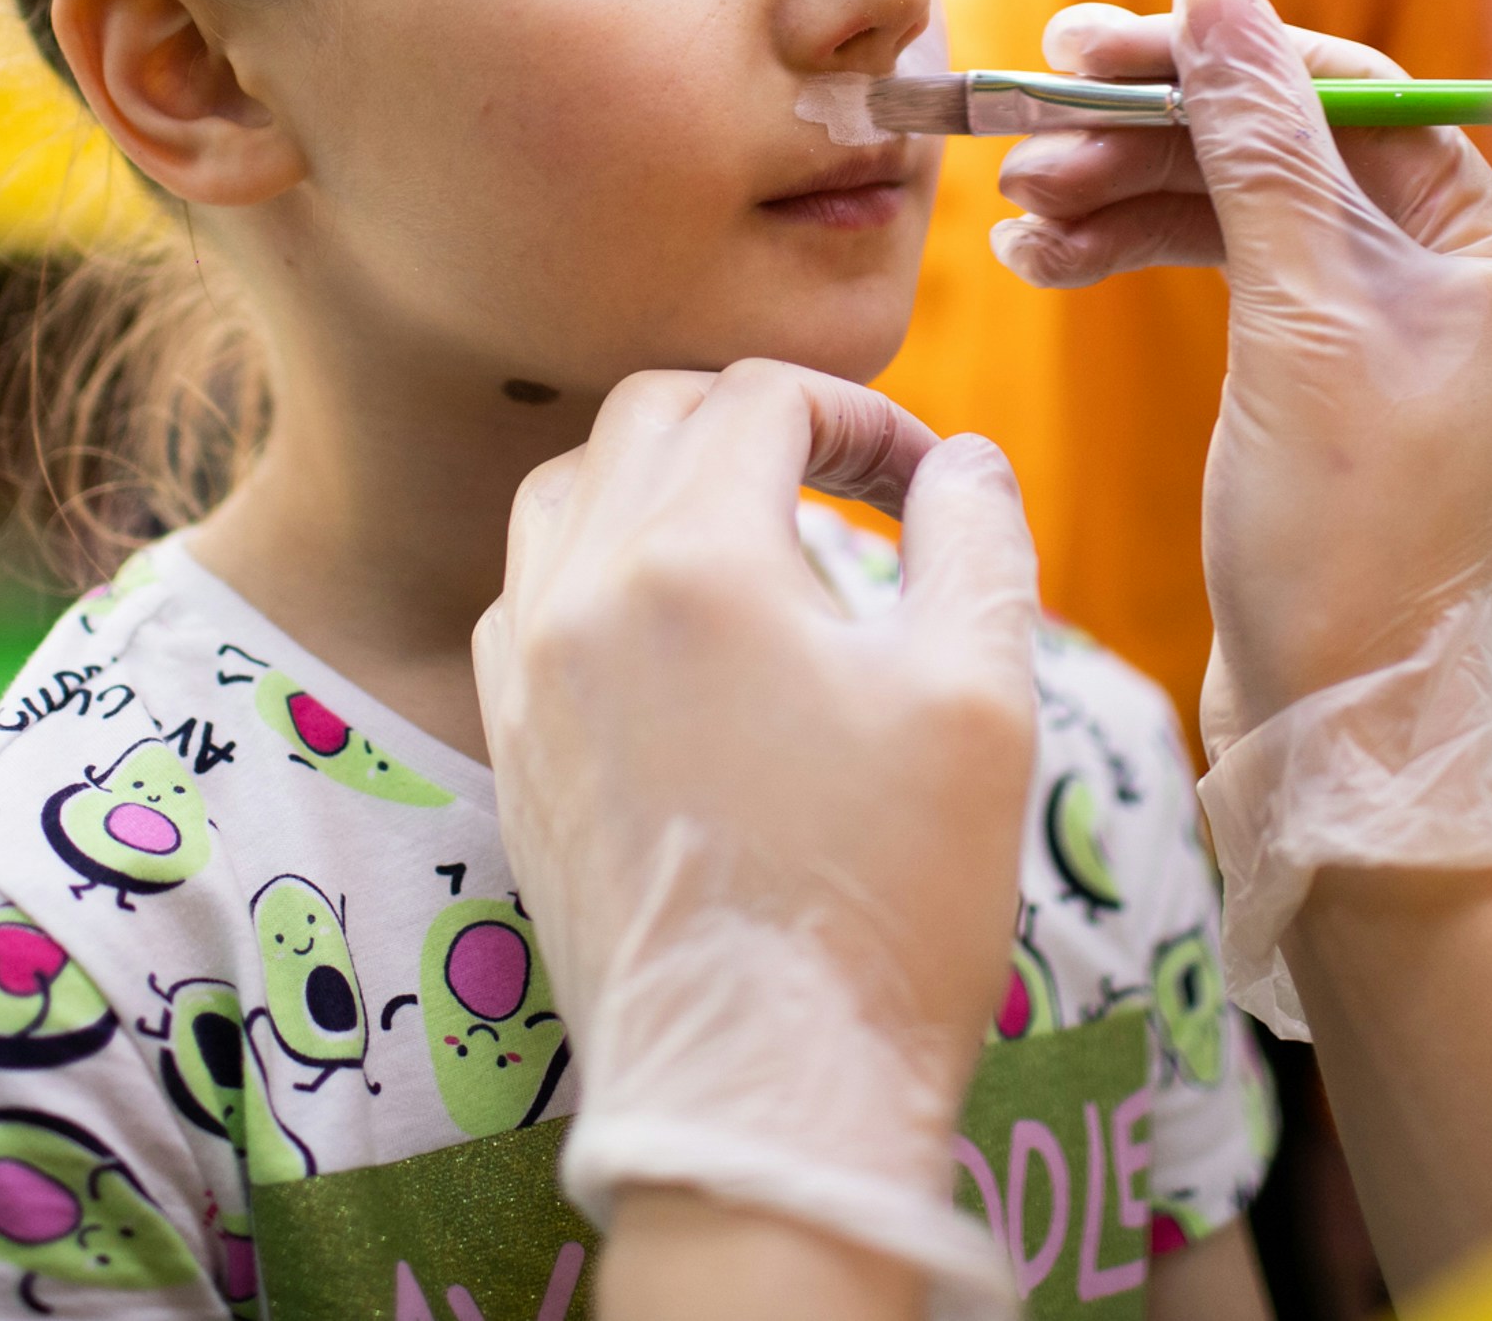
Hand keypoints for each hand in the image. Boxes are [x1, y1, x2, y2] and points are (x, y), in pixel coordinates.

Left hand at [475, 360, 1036, 1313]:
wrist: (763, 1096)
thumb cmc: (887, 901)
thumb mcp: (981, 697)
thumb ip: (975, 541)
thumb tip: (958, 461)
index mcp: (694, 562)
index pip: (762, 395)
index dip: (863, 412)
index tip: (927, 483)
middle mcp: (579, 595)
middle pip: (648, 415)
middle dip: (757, 422)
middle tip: (848, 484)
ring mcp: (524, 677)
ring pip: (565, 493)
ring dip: (661, 482)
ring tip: (759, 544)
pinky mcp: (510, 754)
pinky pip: (525, 598)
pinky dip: (597, 572)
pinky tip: (678, 638)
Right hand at [993, 0, 1491, 745]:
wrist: (1344, 728)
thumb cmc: (1350, 537)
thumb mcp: (1298, 322)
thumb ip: (1257, 148)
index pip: (1348, 96)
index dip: (1215, 60)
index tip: (1094, 47)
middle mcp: (1458, 273)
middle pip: (1283, 145)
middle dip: (1151, 133)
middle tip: (1028, 119)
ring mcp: (1389, 327)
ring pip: (1239, 209)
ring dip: (1125, 196)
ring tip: (1017, 209)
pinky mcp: (1323, 377)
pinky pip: (1226, 274)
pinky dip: (1138, 257)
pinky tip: (1045, 259)